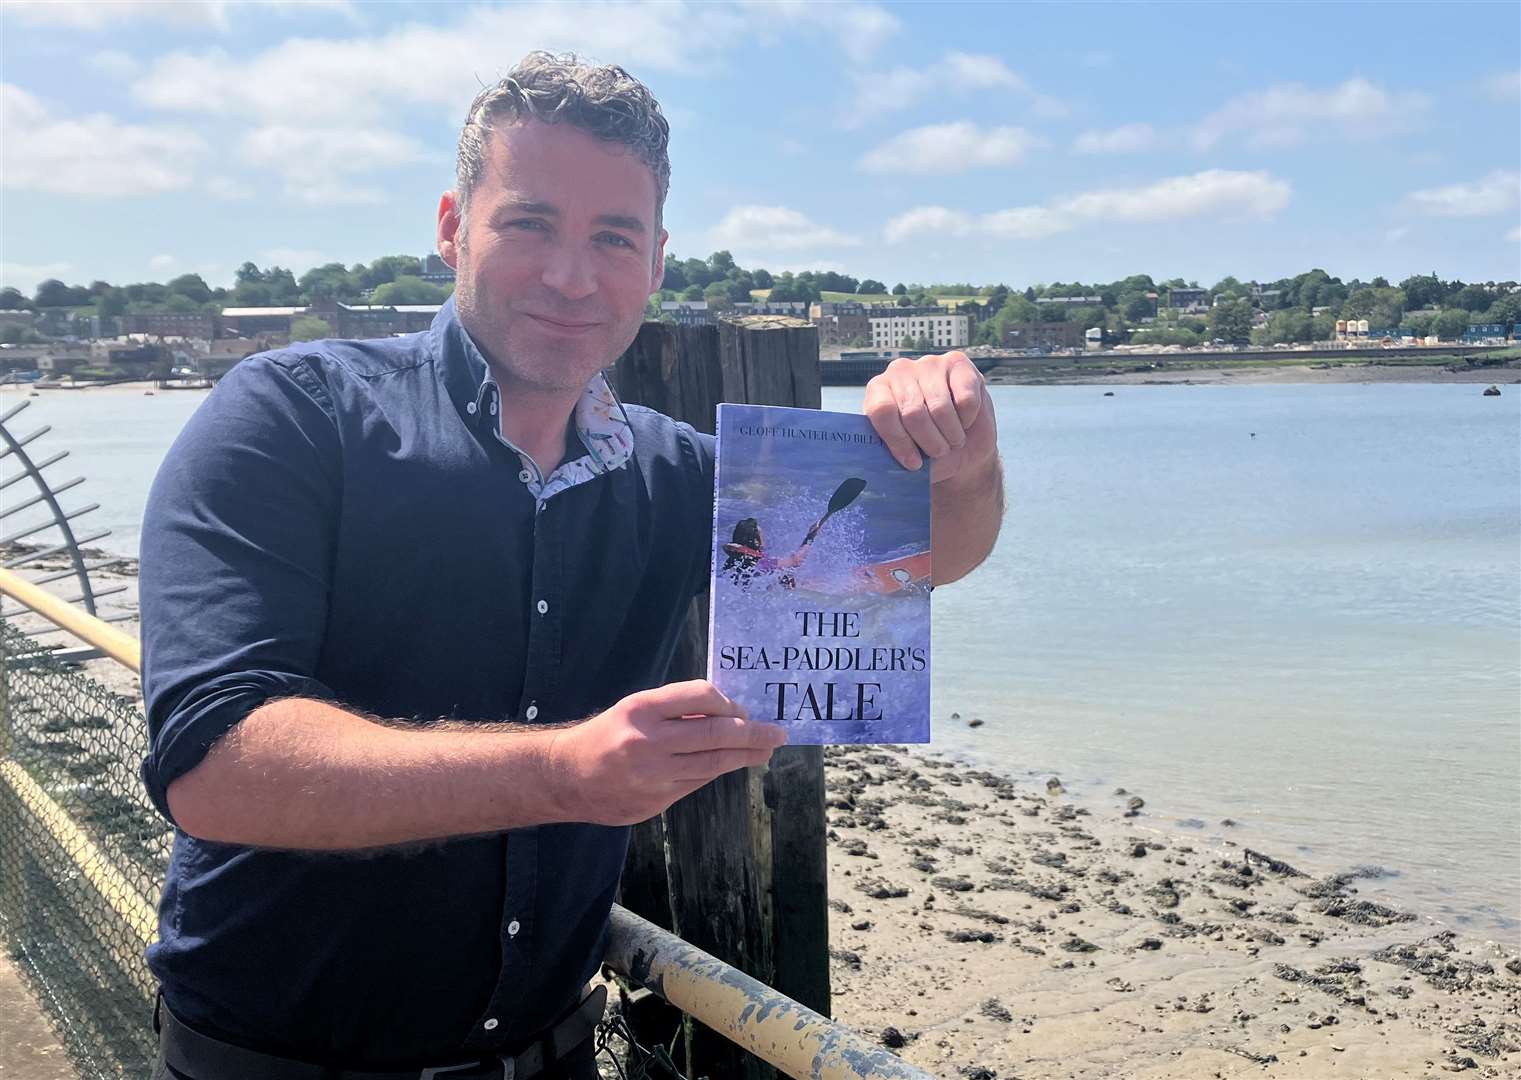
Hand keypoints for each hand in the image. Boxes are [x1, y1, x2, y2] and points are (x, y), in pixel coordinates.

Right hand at [547, 680, 786, 825]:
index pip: (700, 696)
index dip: (729, 702)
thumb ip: (675, 708)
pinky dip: (717, 770)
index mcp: (641, 709)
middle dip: (753, 733)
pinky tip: (731, 763)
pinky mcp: (656, 801)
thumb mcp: (635, 708)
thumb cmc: (607, 735)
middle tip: (777, 732)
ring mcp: (653, 775)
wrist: (567, 777)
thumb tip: (727, 710)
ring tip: (765, 749)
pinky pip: (697, 781)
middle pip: (715, 734)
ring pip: (712, 763)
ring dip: (745, 756)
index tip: (744, 708)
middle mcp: (647, 742)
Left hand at [864, 351, 997, 485]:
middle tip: (939, 452)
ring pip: (940, 407)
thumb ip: (894, 457)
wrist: (963, 446)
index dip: (898, 441)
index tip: (914, 463)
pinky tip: (964, 420)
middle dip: (930, 442)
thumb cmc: (928, 451)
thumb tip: (884, 466)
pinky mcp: (957, 363)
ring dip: (951, 434)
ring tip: (952, 441)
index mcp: (877, 392)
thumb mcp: (908, 458)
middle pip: (912, 412)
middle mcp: (899, 371)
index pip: (882, 411)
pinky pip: (965, 399)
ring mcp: (928, 364)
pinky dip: (967, 419)